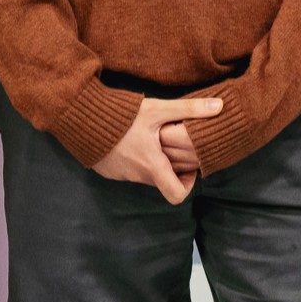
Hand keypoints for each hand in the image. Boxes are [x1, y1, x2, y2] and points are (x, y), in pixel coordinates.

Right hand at [91, 97, 223, 202]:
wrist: (79, 116)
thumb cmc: (121, 115)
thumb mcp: (158, 109)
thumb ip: (189, 109)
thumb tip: (220, 107)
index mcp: (152, 166)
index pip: (177, 194)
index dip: (188, 185)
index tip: (189, 168)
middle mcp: (137, 175)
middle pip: (161, 180)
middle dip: (170, 166)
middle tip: (171, 145)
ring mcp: (120, 174)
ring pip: (144, 175)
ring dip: (150, 161)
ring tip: (149, 138)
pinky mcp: (107, 170)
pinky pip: (127, 170)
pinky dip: (133, 159)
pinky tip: (129, 139)